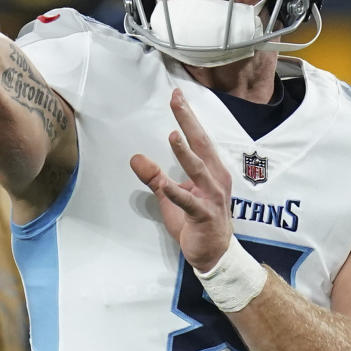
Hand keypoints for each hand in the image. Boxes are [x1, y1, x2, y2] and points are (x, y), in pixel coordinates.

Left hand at [131, 89, 232, 270]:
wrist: (215, 255)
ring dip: (186, 153)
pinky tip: (165, 184)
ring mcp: (212, 197)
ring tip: (173, 136)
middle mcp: (216, 179)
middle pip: (202, 144)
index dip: (188, 117)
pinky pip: (189, 202)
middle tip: (176, 99)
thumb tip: (135, 157)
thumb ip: (155, 178)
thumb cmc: (196, 224)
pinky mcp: (204, 216)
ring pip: (199, 170)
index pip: (199, 138)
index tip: (177, 95)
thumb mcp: (170, 197)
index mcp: (211, 171)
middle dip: (188, 121)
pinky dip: (176, 192)